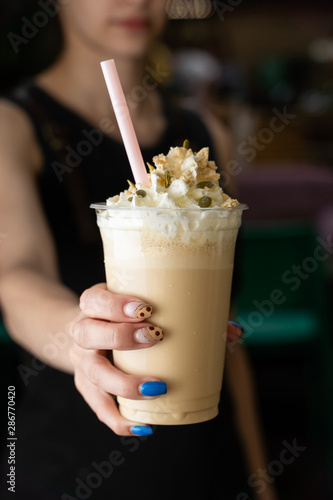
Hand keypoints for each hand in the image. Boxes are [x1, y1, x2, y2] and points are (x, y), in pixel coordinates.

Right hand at [69, 283, 244, 435]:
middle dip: (121, 337)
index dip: (115, 305)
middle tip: (155, 336)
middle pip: (88, 333)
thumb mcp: (141, 304)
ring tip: (156, 387)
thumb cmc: (124, 316)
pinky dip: (119, 419)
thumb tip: (233, 331)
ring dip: (123, 383)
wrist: (88, 328)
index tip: (145, 309)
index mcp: (93, 304)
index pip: (95, 300)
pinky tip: (142, 425)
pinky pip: (98, 407)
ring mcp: (82, 362)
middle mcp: (81, 331)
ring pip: (93, 374)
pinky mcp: (86, 387)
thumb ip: (186, 313)